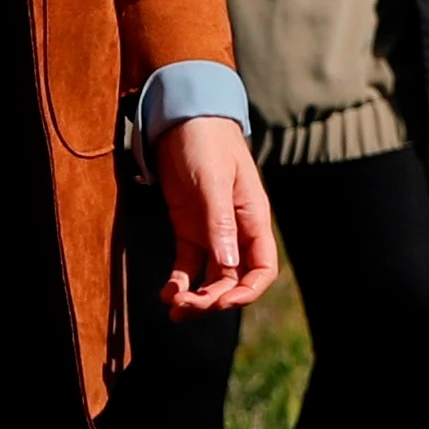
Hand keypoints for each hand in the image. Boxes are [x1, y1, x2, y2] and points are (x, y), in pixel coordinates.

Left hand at [154, 115, 278, 316]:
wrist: (183, 119)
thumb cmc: (207, 142)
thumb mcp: (214, 180)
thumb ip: (220, 222)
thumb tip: (228, 266)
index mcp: (253, 220)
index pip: (262, 269)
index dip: (247, 292)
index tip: (223, 303)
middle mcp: (236, 232)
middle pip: (233, 280)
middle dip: (214, 300)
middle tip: (188, 308)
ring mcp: (211, 233)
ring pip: (210, 278)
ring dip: (195, 297)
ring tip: (174, 309)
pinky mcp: (188, 230)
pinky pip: (187, 266)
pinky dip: (179, 282)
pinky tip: (166, 293)